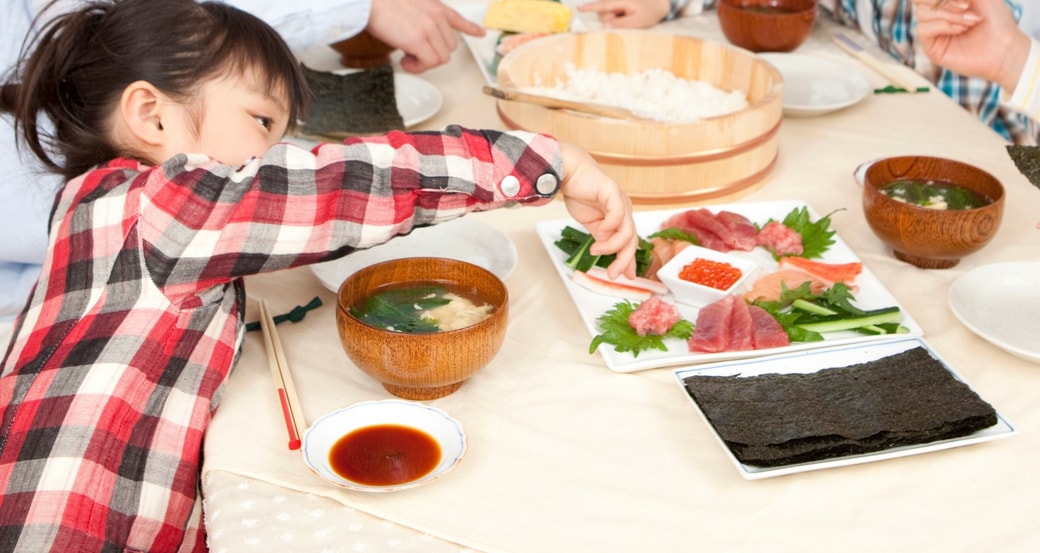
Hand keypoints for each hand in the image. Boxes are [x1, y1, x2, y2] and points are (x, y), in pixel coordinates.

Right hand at [366, 0, 485, 72]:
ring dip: (424, 62)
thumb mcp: (408, 6)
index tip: (480, 33)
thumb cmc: (380, 5)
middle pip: (449, 47)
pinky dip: (417, 67)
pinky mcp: (419, 41)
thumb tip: (417, 38)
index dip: (470, 28)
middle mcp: (436, 17)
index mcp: (434, 6)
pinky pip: (429, 63)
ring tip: (406, 56)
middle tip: (413, 53)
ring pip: (441, 58)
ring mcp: (429, 29)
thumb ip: (420, 18)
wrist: (367, 2)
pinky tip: (404, 61)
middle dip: (433, 54)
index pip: (457, 18)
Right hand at [558, 143, 638, 278]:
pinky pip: (617, 214)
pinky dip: (610, 226)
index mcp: (620, 218)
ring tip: (596, 250)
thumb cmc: (580, 193)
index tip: (625, 276)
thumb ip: (601, 237)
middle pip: (631, 240)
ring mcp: (621, 201)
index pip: (629, 243)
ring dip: (612, 245)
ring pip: (627, 231)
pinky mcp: (613, 193)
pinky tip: (600, 232)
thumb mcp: (592, 223)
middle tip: (612, 273)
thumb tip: (606, 253)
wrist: (570, 171)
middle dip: (623, 260)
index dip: (628, 260)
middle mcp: (624, 210)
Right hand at [578, 0, 671, 28]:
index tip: (579, 9)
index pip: (603, 5)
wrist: (660, 4)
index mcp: (622, 0)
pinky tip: (623, 14)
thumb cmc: (650, 13)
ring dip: (614, 17)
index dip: (590, 7)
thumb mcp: (638, 22)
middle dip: (610, 19)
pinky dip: (614, 14)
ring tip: (628, 15)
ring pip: (606, 13)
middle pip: (603, 12)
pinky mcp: (617, 3)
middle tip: (626, 19)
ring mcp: (617, 0)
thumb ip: (621, 23)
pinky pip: (610, 10)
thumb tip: (605, 25)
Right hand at [911, 0, 1029, 89]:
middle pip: (919, 0)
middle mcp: (936, 15)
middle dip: (944, 1)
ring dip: (949, 15)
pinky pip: (923, 29)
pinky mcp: (931, 47)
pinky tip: (960, 30)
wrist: (1005, 47)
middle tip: (967, 7)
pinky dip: (943, 26)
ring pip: (922, 13)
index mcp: (946, 2)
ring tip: (970, 22)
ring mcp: (933, 31)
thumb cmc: (997, 21)